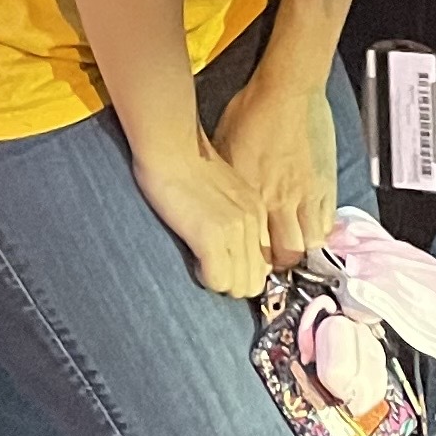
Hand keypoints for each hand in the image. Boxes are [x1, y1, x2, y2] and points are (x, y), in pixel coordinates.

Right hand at [133, 135, 281, 297]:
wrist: (172, 148)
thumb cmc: (187, 167)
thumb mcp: (226, 192)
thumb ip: (236, 217)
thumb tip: (230, 249)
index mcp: (258, 212)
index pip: (264, 264)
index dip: (240, 271)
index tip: (220, 263)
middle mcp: (254, 222)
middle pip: (254, 281)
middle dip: (230, 282)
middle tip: (208, 267)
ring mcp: (236, 230)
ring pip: (239, 286)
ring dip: (217, 282)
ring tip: (200, 262)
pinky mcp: (212, 236)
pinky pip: (218, 281)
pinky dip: (205, 279)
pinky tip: (193, 261)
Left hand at [214, 62, 338, 271]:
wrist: (286, 89)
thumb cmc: (249, 114)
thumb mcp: (224, 152)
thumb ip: (227, 185)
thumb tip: (221, 203)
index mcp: (251, 196)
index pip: (253, 248)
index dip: (252, 260)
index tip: (249, 258)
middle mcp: (279, 201)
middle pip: (285, 255)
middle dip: (279, 262)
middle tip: (274, 256)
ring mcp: (306, 193)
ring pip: (310, 244)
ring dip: (302, 247)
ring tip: (294, 241)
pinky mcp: (326, 182)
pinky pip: (328, 221)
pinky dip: (321, 229)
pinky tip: (311, 224)